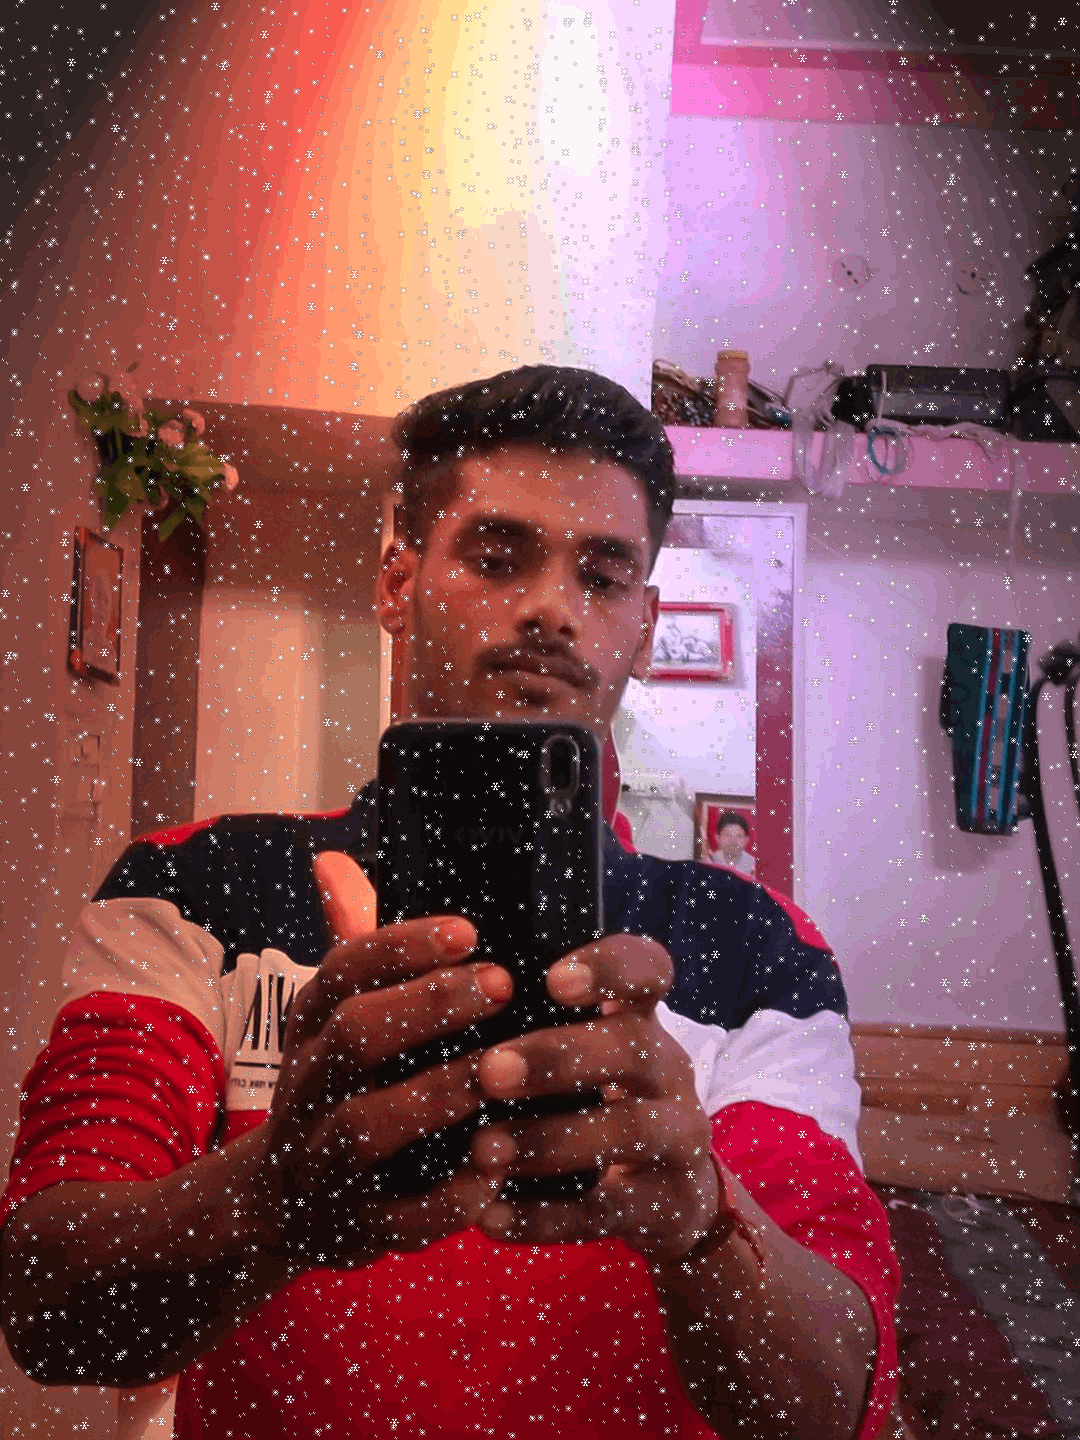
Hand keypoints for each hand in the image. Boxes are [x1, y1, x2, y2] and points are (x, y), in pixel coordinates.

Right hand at [251, 852, 512, 1270]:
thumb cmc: (336, 1086)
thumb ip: (350, 942)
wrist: (277, 1205)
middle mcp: (308, 1089)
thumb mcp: (332, 1017)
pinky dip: (444, 1199)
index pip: (343, 972)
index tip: (470, 931)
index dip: (401, 948)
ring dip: (435, 1097)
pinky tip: (495, 1169)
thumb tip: (332, 860)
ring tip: (501, 1068)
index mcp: (310, 1029)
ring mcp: (325, 1163)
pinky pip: (395, 1220)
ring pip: (364, 1127)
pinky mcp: (355, 1229)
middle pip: (352, 1039)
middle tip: (499, 984)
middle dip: (425, 1008)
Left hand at [469, 935, 722, 1261]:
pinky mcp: (663, 1205)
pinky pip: (605, 1211)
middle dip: (559, 1057)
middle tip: (491, 1071)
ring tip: (482, 1149)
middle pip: (634, 1047)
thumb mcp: (583, 1051)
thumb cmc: (593, 1099)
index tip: (552, 979)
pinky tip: (488, 1217)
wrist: (670, 1195)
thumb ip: (530, 1024)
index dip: (610, 968)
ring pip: (629, 1130)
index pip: (647, 969)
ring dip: (550, 1138)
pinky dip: (544, 1216)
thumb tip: (440, 998)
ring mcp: (676, 1138)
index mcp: (640, 1018)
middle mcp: (668, 1070)